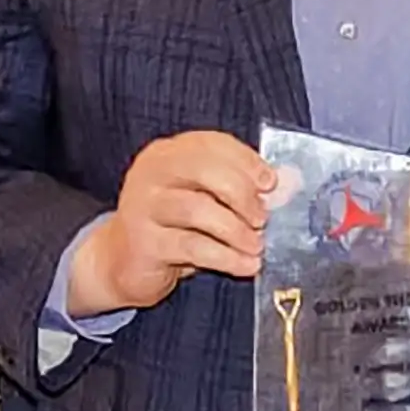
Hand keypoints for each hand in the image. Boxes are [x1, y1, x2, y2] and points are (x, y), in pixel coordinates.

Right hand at [67, 130, 273, 316]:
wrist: (121, 262)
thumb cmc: (171, 227)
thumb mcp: (205, 202)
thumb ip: (241, 189)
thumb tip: (288, 184)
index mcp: (168, 154)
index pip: (212, 144)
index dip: (246, 161)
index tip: (271, 183)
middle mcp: (151, 173)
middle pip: (203, 169)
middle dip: (242, 193)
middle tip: (263, 218)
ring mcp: (142, 206)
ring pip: (198, 209)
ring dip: (236, 230)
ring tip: (257, 246)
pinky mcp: (143, 242)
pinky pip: (192, 246)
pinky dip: (227, 257)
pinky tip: (246, 266)